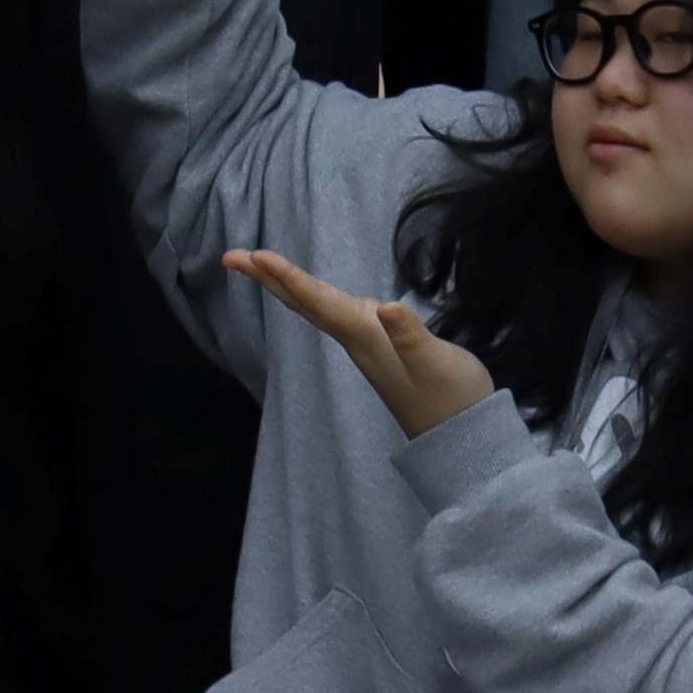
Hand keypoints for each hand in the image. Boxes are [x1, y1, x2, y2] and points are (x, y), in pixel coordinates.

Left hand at [229, 250, 503, 437]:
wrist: (461, 437)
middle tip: (231, 256)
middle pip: (305, 303)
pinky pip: (334, 314)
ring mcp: (366, 344)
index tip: (257, 256)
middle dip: (270, 277)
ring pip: (316, 307)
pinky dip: (315, 297)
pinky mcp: (379, 347)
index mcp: (365, 337)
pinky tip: (312, 293)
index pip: (319, 302)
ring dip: (287, 284)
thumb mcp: (434, 363)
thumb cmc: (450, 397)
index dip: (289, 278)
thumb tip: (387, 306)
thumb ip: (411, 337)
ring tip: (260, 264)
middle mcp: (357, 339)